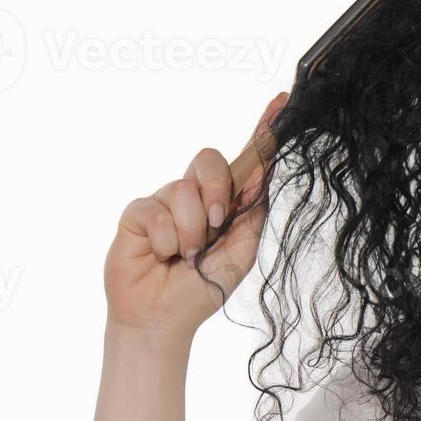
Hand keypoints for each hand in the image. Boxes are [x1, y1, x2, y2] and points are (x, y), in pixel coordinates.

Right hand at [103, 93, 286, 337]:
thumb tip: (262, 173)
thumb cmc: (203, 287)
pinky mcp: (137, 213)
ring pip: (184, 189)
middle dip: (217, 190)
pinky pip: (155, 211)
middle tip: (215, 225)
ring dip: (191, 231)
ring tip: (186, 256)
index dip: (262, 131)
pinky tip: (161, 256)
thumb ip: (251, 212)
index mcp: (224, 202)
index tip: (282, 102)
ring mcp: (164, 202)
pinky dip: (165, 240)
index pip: (245, 161)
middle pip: (209, 159)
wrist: (164, 318)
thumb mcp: (242, 251)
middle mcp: (194, 195)